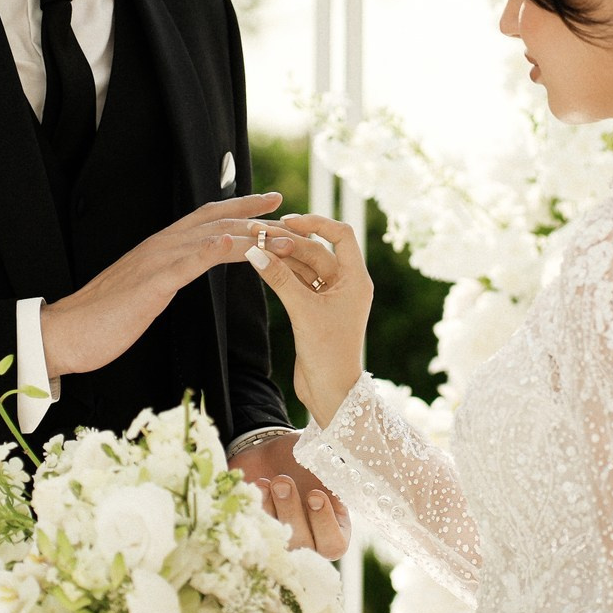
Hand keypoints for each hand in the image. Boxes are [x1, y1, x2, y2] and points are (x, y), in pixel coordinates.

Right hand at [41, 193, 284, 380]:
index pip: (207, 217)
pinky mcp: (150, 284)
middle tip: (291, 213)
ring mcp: (155, 262)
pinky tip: (231, 243)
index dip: (241, 207)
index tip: (272, 201)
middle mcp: (161, 245)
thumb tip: (187, 270)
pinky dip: (210, 251)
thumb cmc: (104, 318)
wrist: (66, 333)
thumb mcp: (146, 289)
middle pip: (217, 220)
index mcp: (161, 247)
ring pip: (210, 237)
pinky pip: (185, 263)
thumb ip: (167, 274)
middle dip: (257, 216)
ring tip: (281, 235)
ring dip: (250, 235)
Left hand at [231, 433, 349, 557]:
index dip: (324, 523)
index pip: (333, 545)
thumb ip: (336, 477)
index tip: (315, 495)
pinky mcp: (254, 532)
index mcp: (335, 533)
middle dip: (291, 511)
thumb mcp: (328, 467)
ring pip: (274, 539)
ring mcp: (278, 541)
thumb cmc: (309, 464)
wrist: (274, 458)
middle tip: (284, 481)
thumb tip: (343, 478)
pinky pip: (251, 529)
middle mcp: (307, 544)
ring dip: (271, 508)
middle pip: (300, 544)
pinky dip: (253, 508)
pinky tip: (257, 486)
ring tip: (270, 481)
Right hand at [245, 213, 369, 424]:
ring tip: (256, 246)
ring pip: (305, 266)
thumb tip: (255, 251)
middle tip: (259, 235)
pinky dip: (282, 273)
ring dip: (283, 257)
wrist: (330, 391)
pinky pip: (299, 282)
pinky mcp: (316, 310)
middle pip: (317, 250)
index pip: (341, 235)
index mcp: (356, 279)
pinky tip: (262, 265)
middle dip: (290, 242)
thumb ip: (280, 279)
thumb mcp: (303, 310)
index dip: (316, 222)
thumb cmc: (327, 352)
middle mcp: (347, 284)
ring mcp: (331, 297)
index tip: (287, 221)